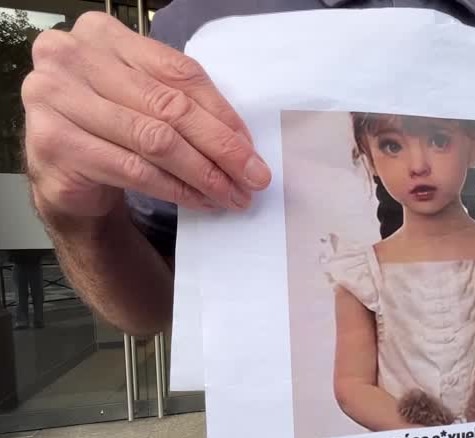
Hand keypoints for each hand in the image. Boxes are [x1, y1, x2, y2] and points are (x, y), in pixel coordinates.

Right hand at [21, 12, 269, 220]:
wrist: (62, 168)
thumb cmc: (110, 127)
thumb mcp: (145, 100)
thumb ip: (182, 102)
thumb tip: (242, 141)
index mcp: (101, 34)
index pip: (179, 72)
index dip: (222, 113)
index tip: (252, 147)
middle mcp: (71, 57)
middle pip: (169, 106)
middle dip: (221, 147)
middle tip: (254, 177)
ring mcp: (55, 99)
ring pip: (154, 140)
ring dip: (203, 174)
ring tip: (232, 194)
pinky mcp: (53, 144)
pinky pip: (133, 170)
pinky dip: (175, 189)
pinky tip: (200, 200)